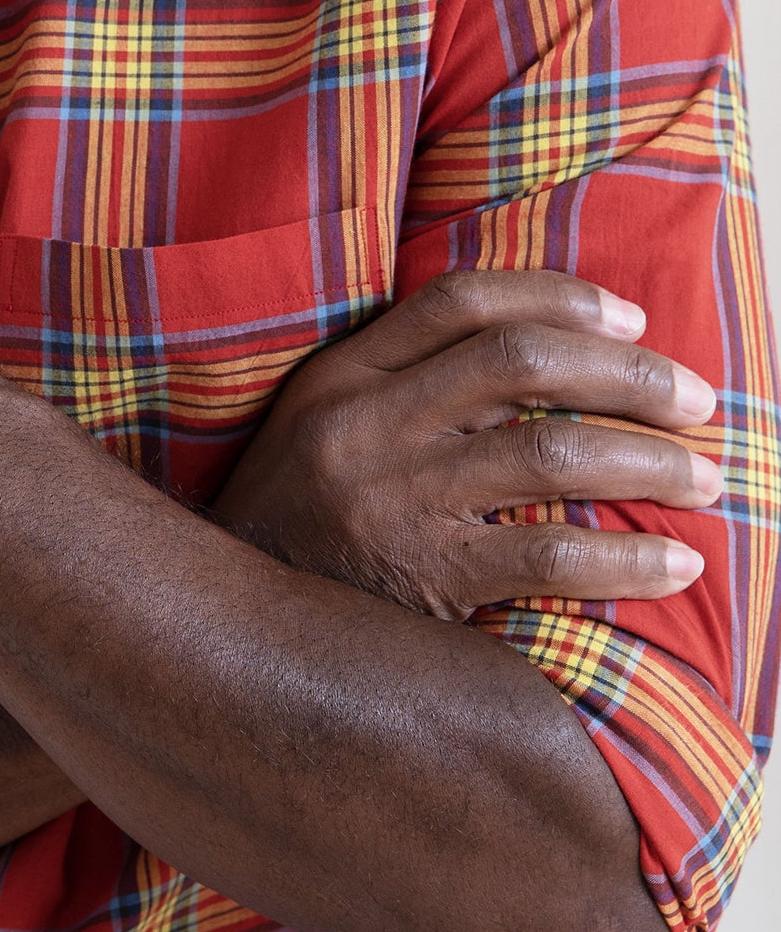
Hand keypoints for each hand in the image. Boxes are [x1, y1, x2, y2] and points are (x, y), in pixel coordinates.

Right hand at [210, 269, 720, 619]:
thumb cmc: (297, 524)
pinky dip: (624, 558)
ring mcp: (393, 500)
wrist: (226, 634)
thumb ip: (399, 383)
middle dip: (629, 375)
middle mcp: (365, 424)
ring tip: (704, 477)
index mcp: (342, 374)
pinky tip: (673, 564)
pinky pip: (546, 555)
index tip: (631, 319)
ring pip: (549, 450)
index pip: (460, 301)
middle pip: (521, 361)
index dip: (558, 297)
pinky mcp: (421, 580)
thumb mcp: (319, 425)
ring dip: (648, 460)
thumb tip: (537, 354)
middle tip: (697, 400)